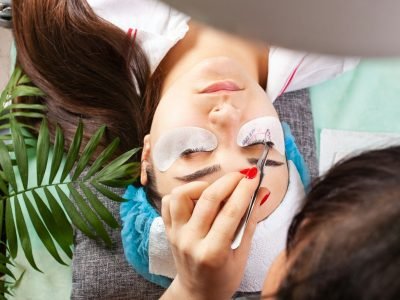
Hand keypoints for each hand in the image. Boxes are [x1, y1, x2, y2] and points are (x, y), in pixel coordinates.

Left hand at [160, 169, 260, 299]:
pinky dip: (183, 193)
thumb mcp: (243, 254)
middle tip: (242, 176)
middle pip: (208, 198)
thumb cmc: (224, 276)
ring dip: (201, 185)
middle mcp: (190, 240)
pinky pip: (168, 202)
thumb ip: (250, 220)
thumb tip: (261, 192)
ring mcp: (176, 234)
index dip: (245, 190)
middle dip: (228, 181)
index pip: (231, 212)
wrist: (197, 293)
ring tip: (216, 189)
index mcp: (213, 252)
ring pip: (181, 195)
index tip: (254, 176)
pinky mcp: (167, 229)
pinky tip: (198, 198)